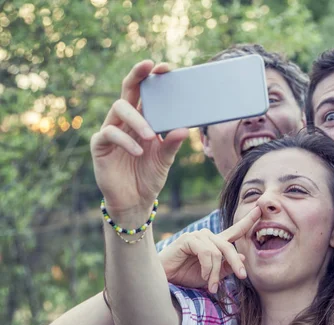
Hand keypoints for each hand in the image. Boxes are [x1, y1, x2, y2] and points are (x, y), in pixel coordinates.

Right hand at [90, 61, 188, 218]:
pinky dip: (125, 141)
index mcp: (143, 119)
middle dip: (137, 76)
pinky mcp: (100, 146)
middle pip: (128, 90)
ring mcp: (111, 131)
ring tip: (150, 136)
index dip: (152, 77)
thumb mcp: (165, 159)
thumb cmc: (150, 175)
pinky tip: (138, 151)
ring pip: (119, 109)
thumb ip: (172, 143)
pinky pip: (109, 134)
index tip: (165, 67)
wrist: (135, 201)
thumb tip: (185, 128)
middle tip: (148, 66)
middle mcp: (126, 121)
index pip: (146, 92)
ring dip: (136, 119)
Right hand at [160, 207, 261, 292]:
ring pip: (219, 252)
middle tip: (242, 276)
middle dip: (237, 263)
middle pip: (230, 246)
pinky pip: (207, 252)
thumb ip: (226, 267)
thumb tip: (243, 256)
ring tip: (212, 286)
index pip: (235, 230)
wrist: (165, 281)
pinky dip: (208, 268)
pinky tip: (204, 277)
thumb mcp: (212, 276)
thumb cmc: (185, 277)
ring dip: (217, 272)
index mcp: (215, 243)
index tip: (260, 210)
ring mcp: (198, 236)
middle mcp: (208, 236)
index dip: (248, 220)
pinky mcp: (189, 239)